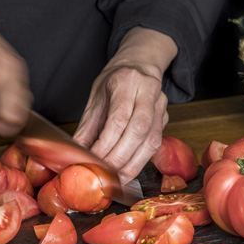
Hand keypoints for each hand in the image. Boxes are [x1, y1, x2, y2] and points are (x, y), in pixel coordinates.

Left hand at [74, 27, 177, 181]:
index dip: (106, 143)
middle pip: (138, 130)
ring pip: (151, 140)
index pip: (118, 118)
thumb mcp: (97, 95)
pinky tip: (129, 171)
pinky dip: (141, 161)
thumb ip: (88, 124)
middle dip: (120, 157)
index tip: (93, 159)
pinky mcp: (165, 118)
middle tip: (104, 174)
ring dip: (133, 164)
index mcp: (126, 82)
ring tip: (116, 179)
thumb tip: (77, 151)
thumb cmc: (116, 80)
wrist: (141, 64)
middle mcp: (148, 92)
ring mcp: (160, 105)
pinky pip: (156, 144)